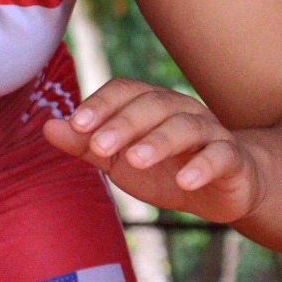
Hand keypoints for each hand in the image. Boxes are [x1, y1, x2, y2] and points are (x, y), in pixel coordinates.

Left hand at [42, 78, 265, 224]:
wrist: (223, 190)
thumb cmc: (166, 169)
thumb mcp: (120, 161)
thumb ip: (86, 145)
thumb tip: (48, 127)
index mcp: (151, 104)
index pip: (124, 91)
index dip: (100, 104)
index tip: (76, 125)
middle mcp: (181, 109)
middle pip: (152, 104)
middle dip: (123, 123)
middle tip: (98, 146)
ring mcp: (210, 132)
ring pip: (186, 126)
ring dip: (159, 141)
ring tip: (135, 160)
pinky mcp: (233, 159)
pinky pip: (221, 156)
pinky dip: (203, 166)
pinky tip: (186, 182)